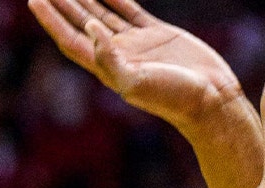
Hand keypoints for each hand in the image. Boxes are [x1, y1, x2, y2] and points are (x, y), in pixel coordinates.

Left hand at [28, 0, 243, 130]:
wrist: (213, 100)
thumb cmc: (175, 99)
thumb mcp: (137, 83)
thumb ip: (109, 57)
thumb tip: (90, 26)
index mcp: (109, 67)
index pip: (71, 39)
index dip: (51, 20)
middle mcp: (120, 54)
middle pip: (82, 24)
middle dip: (63, 5)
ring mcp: (139, 44)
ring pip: (104, 15)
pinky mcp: (159, 35)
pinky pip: (131, 11)